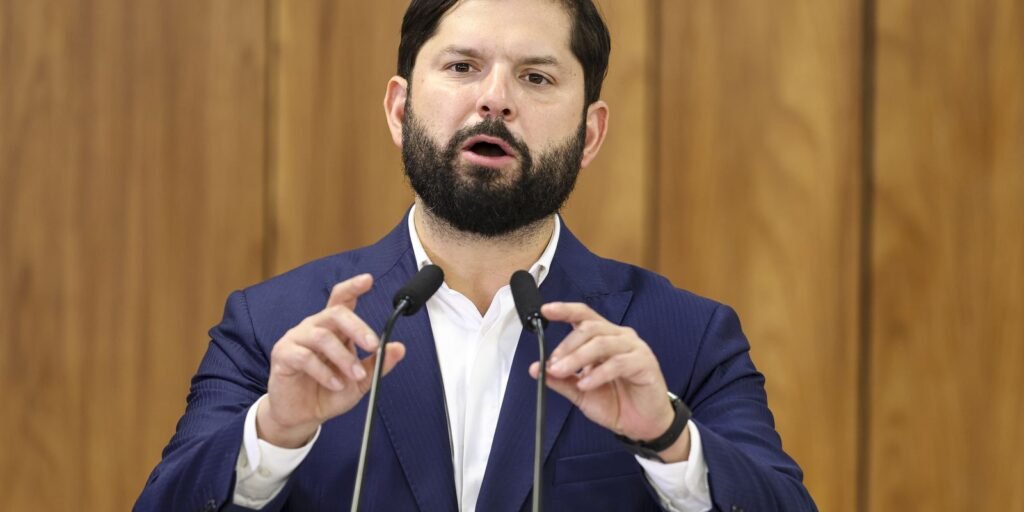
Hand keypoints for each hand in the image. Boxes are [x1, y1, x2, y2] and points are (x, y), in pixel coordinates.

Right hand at [257, 273, 405, 447]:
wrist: (303, 416)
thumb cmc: (329, 392)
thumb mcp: (361, 380)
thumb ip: (378, 363)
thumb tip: (399, 348)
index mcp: (333, 328)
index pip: (341, 299)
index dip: (353, 287)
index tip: (368, 280)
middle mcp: (314, 327)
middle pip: (336, 313)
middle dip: (358, 328)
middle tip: (373, 345)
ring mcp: (296, 339)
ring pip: (322, 336)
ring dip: (344, 357)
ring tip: (355, 375)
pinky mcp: (283, 355)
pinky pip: (304, 357)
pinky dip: (324, 372)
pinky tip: (335, 383)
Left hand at [529, 302, 688, 460]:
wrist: (642, 426)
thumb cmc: (616, 403)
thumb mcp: (580, 392)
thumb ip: (560, 379)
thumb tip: (536, 368)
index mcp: (604, 337)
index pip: (584, 316)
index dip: (565, 310)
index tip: (546, 310)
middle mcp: (620, 337)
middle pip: (590, 328)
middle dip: (567, 346)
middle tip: (552, 364)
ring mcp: (634, 348)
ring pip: (601, 343)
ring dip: (577, 358)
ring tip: (562, 372)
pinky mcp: (644, 363)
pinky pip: (617, 363)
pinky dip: (598, 374)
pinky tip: (585, 384)